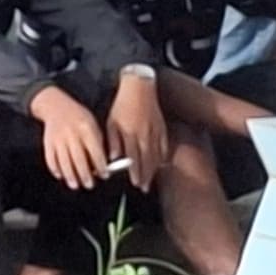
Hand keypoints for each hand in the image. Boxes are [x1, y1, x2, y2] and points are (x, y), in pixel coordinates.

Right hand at [35, 87, 109, 191]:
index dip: (101, 165)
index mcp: (85, 128)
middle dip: (85, 175)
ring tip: (75, 185)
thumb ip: (98, 143)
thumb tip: (102, 165)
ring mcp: (58, 138)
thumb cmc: (78, 117)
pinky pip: (50, 159)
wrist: (55, 105)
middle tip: (90, 185)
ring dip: (70, 176)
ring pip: (64, 161)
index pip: (95, 151)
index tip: (105, 175)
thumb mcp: (92, 124)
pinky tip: (61, 175)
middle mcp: (71, 134)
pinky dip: (55, 169)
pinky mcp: (47, 142)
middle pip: (78, 159)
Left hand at [106, 71, 168, 189]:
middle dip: (145, 176)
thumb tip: (113, 157)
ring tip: (150, 181)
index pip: (134, 158)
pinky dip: (162, 156)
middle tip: (143, 188)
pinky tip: (161, 164)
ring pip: (156, 155)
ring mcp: (155, 132)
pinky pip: (164, 146)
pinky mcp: (162, 128)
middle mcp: (145, 135)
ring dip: (153, 170)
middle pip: (147, 160)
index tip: (135, 183)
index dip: (135, 172)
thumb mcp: (111, 121)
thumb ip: (113, 141)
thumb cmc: (122, 104)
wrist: (139, 87)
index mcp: (131, 134)